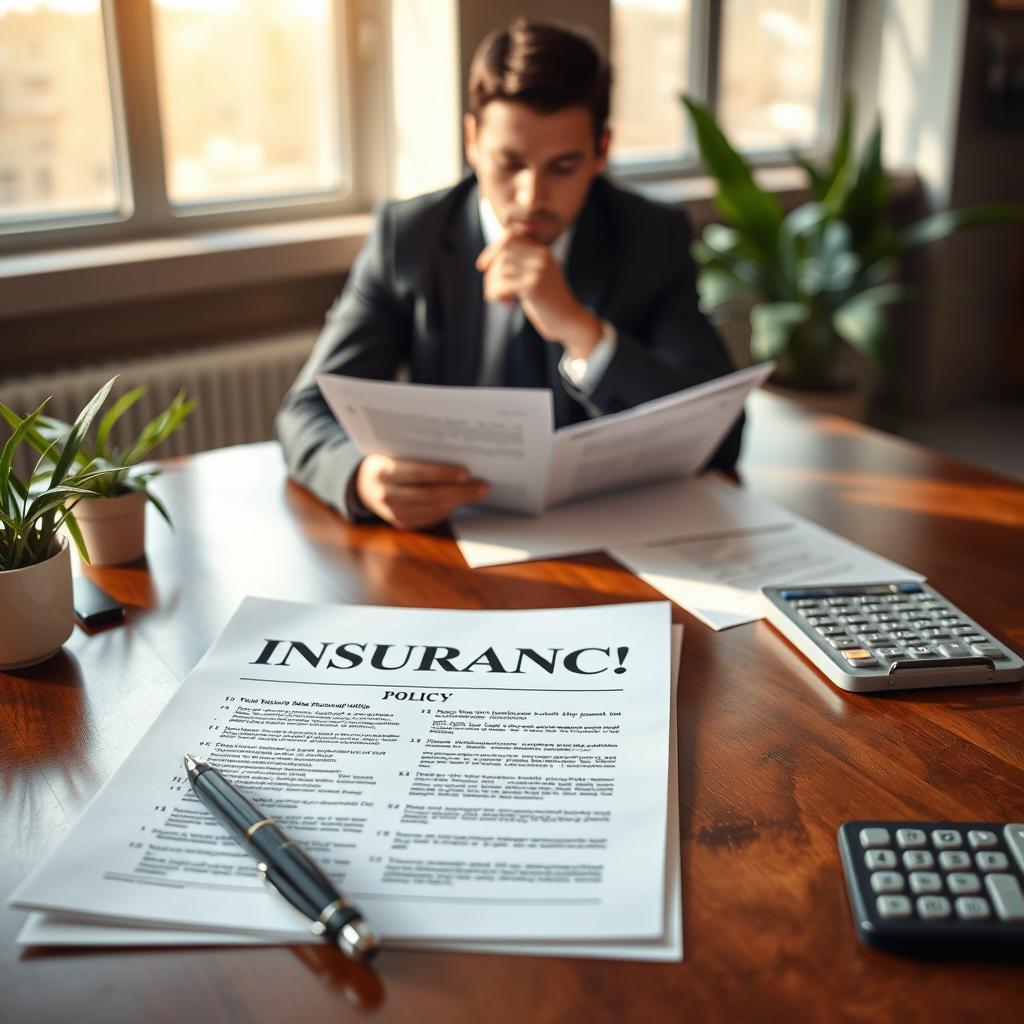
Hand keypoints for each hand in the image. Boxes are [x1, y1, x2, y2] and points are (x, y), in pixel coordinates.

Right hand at [354, 455, 489, 529]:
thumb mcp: (394, 452)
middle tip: (483, 486)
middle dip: (460, 492)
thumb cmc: (386, 460)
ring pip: (433, 510)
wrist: (364, 484)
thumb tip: (459, 454)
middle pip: (429, 496)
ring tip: (479, 492)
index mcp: (382, 472)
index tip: (466, 471)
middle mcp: (386, 495)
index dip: (443, 474)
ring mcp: (393, 514)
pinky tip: (462, 501)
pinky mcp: (402, 524)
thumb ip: (418, 455)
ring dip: (460, 502)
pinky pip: (431, 518)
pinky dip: (450, 509)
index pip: (417, 473)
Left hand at [475, 229, 601, 358]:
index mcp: (543, 252)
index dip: (492, 249)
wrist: (569, 321)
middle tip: (496, 291)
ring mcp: (538, 270)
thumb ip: (520, 265)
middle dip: (491, 274)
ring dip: (493, 287)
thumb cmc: (548, 303)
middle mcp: (541, 256)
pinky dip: (496, 295)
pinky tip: (508, 304)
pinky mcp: (533, 286)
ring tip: (505, 300)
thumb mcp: (536, 278)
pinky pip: (500, 285)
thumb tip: (487, 260)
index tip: (482, 266)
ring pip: (499, 270)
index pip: (510, 237)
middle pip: (502, 254)